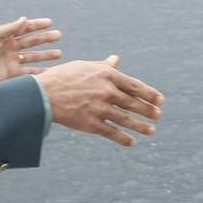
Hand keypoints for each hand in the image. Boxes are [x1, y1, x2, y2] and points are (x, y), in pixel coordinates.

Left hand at [0, 17, 63, 83]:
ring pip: (34, 56)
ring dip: (46, 55)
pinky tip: (50, 70)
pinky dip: (40, 72)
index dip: (37, 25)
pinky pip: (30, 72)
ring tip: (59, 54)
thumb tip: (24, 19)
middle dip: (45, 38)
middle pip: (32, 41)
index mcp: (7, 36)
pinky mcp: (13, 73)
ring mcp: (14, 60)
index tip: (49, 22)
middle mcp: (12, 47)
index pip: (25, 28)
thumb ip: (10, 28)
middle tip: (58, 35)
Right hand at [35, 57, 163, 147]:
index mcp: (106, 75)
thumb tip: (116, 59)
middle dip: (148, 110)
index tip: (160, 100)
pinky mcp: (91, 123)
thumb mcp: (85, 67)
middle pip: (133, 103)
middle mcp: (106, 91)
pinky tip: (132, 142)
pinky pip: (112, 132)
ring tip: (151, 130)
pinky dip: (123, 138)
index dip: (149, 94)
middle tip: (158, 115)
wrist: (43, 94)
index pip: (134, 85)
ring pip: (126, 119)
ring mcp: (99, 108)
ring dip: (140, 126)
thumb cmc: (63, 77)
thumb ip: (103, 66)